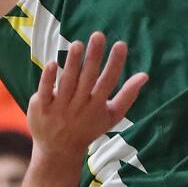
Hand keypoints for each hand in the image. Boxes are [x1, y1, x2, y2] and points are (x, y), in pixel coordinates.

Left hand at [27, 32, 147, 161]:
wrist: (58, 151)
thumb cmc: (88, 128)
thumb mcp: (111, 116)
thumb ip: (128, 95)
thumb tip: (145, 75)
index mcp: (97, 106)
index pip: (108, 82)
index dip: (115, 63)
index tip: (121, 44)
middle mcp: (79, 106)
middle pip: (88, 79)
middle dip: (94, 57)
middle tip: (98, 35)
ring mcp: (60, 107)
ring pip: (67, 82)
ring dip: (73, 63)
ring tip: (78, 44)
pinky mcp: (42, 107)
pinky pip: (46, 91)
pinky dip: (49, 78)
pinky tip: (53, 62)